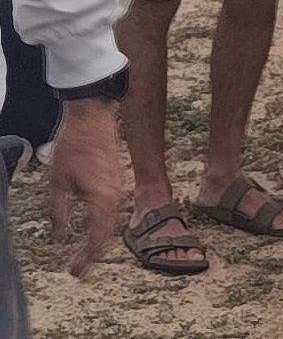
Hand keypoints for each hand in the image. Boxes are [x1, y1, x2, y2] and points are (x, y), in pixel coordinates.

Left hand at [48, 98, 123, 278]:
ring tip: (83, 252)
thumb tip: (60, 234)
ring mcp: (117, 185)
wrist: (92, 117)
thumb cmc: (74, 146)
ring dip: (98, 238)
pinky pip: (112, 208)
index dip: (87, 258)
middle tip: (79, 269)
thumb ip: (60, 212)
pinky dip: (101, 222)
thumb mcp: (58, 182)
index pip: (97, 237)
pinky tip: (88, 225)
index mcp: (102, 198)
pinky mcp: (115, 178)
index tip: (76, 272)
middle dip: (93, 253)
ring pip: (111, 221)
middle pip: (107, 233)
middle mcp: (114, 194)